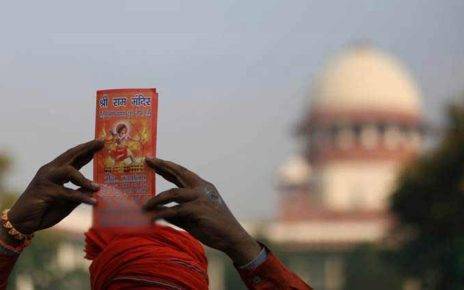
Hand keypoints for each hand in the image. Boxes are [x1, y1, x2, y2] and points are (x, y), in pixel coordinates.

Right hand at [7, 140, 103, 234]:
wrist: (23, 223)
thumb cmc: (45, 211)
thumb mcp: (67, 202)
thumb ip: (79, 194)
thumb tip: (95, 189)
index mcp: (56, 171)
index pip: (73, 157)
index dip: (87, 150)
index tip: (101, 143)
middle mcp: (50, 171)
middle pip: (71, 155)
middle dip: (87, 148)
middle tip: (102, 142)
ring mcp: (46, 179)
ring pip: (69, 171)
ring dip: (84, 179)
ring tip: (98, 188)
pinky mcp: (44, 191)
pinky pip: (67, 193)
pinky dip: (81, 198)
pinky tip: (93, 202)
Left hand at [143, 158, 260, 264]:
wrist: (232, 238)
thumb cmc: (213, 228)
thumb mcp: (192, 217)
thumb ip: (177, 213)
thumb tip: (160, 213)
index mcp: (203, 187)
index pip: (182, 174)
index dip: (167, 167)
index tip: (154, 161)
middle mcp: (202, 188)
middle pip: (179, 172)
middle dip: (162, 166)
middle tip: (148, 160)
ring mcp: (201, 197)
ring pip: (172, 193)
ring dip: (156, 200)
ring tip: (145, 207)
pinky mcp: (198, 209)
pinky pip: (174, 210)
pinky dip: (162, 214)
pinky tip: (153, 218)